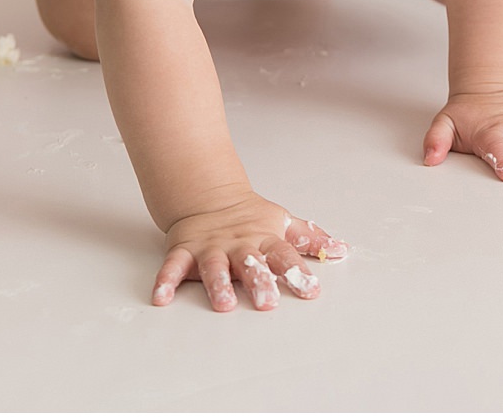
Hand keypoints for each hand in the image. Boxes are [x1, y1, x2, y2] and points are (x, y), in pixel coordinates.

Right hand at [154, 191, 348, 311]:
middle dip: (259, 282)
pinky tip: (161, 298)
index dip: (298, 272)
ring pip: (214, 267)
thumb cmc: (250, 217)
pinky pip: (173, 267)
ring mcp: (210, 248)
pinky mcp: (184, 251)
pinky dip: (166, 281)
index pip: (284, 255)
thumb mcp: (282, 224)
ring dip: (219, 285)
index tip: (311, 290)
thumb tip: (341, 249)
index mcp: (263, 239)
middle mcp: (238, 245)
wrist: (208, 196)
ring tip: (224, 304)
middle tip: (267, 302)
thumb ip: (309, 240)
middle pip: (250, 263)